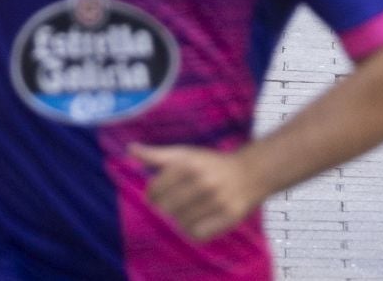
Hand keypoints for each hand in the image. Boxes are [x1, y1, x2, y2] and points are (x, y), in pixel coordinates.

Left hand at [129, 142, 263, 242]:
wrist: (252, 172)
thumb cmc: (211, 164)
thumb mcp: (185, 154)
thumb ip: (157, 155)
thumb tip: (130, 149)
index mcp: (190, 164)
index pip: (154, 191)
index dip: (153, 195)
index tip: (161, 193)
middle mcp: (204, 181)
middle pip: (166, 209)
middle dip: (169, 207)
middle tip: (179, 200)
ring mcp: (218, 199)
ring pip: (180, 223)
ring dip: (182, 219)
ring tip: (191, 209)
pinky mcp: (229, 216)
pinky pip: (197, 234)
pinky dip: (194, 230)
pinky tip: (200, 219)